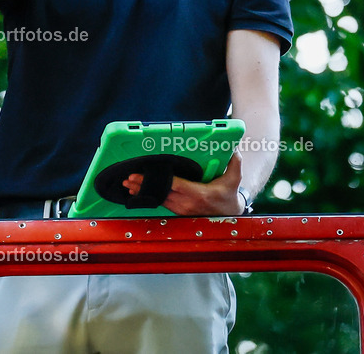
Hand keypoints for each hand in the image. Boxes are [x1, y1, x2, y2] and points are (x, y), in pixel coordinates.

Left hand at [122, 152, 244, 215]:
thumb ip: (234, 162)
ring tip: (129, 184)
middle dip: (144, 185)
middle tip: (129, 178)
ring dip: (143, 192)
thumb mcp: (234, 178)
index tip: (143, 174)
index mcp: (198, 194)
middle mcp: (187, 203)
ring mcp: (182, 209)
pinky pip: (162, 203)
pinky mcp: (179, 212)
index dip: (157, 180)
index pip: (174, 185)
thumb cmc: (229, 195)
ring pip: (159, 199)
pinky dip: (150, 197)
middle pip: (162, 193)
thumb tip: (233, 148)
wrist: (229, 214)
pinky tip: (139, 192)